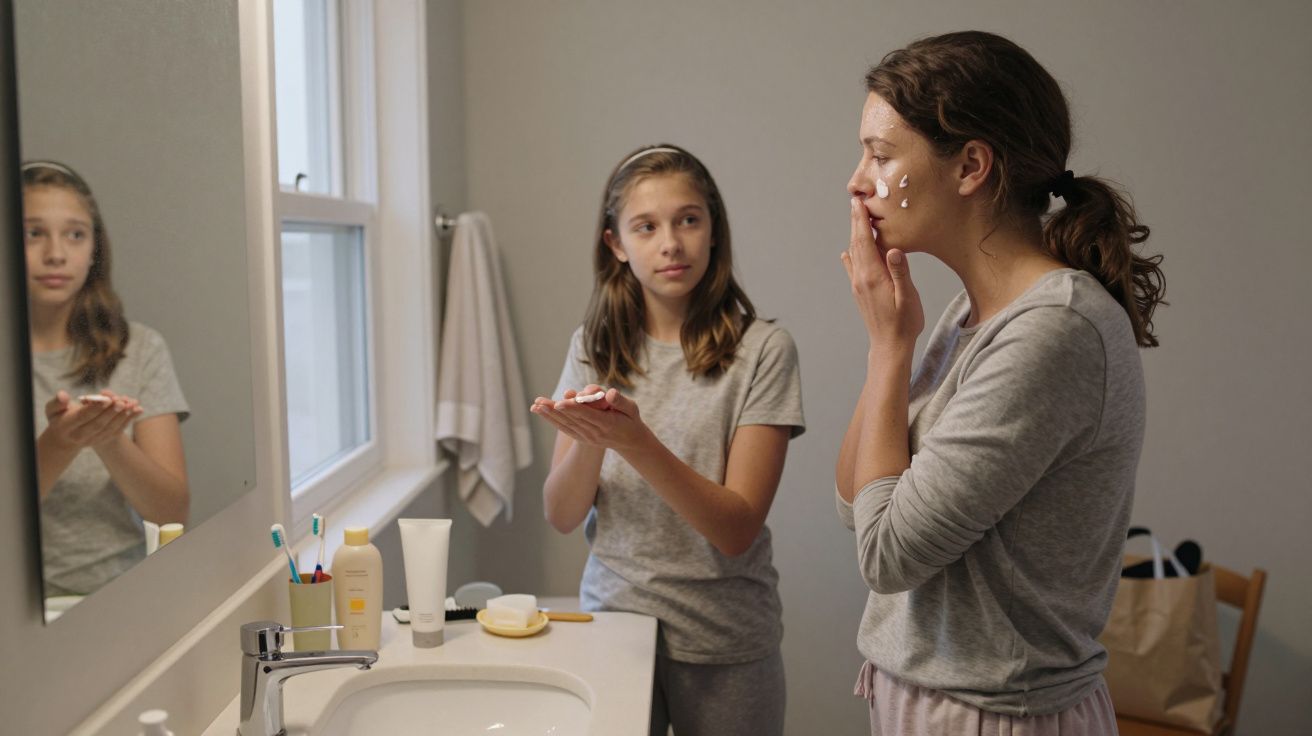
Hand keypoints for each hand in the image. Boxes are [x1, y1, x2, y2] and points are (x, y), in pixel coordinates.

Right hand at [42, 390, 142, 451]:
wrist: (65, 439)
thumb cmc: (59, 417)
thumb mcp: (52, 410)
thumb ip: (57, 402)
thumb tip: (63, 395)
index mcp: (66, 427)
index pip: (82, 417)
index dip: (95, 408)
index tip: (106, 399)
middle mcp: (80, 436)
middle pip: (98, 424)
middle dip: (111, 412)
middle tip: (121, 401)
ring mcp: (93, 440)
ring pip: (110, 429)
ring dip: (122, 416)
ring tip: (131, 403)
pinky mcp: (103, 440)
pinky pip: (118, 430)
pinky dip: (129, 420)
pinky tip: (139, 409)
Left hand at [530, 385, 651, 451]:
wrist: (630, 441)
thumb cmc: (631, 419)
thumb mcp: (632, 409)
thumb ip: (620, 401)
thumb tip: (610, 393)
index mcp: (607, 424)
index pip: (587, 415)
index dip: (573, 409)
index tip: (560, 403)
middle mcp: (594, 433)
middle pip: (572, 420)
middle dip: (555, 410)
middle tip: (539, 402)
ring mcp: (587, 437)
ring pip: (565, 425)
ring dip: (549, 416)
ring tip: (535, 406)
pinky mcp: (582, 438)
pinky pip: (565, 429)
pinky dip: (552, 420)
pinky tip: (541, 412)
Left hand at [841, 197, 923, 351]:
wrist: (889, 346)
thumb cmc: (904, 323)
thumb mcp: (907, 297)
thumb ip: (900, 272)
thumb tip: (893, 249)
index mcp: (873, 275)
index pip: (865, 241)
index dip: (862, 221)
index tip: (860, 203)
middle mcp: (861, 278)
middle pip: (857, 243)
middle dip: (856, 222)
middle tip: (856, 202)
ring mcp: (858, 285)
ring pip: (855, 254)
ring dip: (854, 235)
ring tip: (856, 219)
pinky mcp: (860, 292)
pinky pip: (853, 268)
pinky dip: (852, 255)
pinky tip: (848, 252)